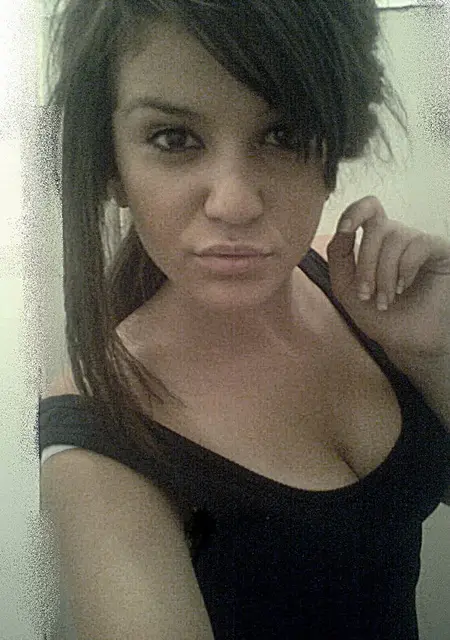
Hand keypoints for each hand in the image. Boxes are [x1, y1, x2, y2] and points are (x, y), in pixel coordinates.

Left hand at [326, 196, 449, 360]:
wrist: (411, 344)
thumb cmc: (382, 317)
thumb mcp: (347, 290)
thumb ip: (338, 258)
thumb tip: (342, 230)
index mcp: (374, 243)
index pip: (366, 210)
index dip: (354, 211)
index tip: (344, 229)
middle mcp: (397, 238)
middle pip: (375, 227)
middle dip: (365, 264)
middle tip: (365, 295)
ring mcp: (418, 243)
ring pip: (394, 237)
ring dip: (384, 274)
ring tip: (386, 301)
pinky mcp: (439, 251)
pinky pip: (418, 244)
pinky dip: (404, 268)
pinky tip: (403, 287)